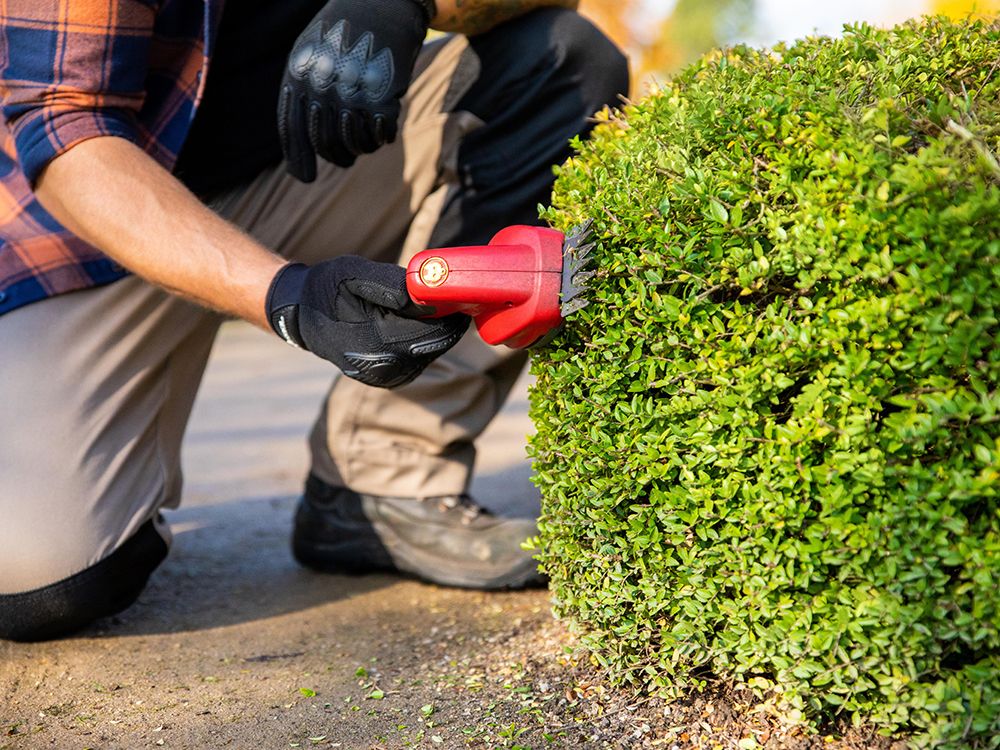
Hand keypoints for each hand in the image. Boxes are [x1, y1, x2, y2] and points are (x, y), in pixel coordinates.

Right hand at [265, 257, 468, 387]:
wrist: (299, 314)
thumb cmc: (328, 288)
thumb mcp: (356, 275)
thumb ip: (394, 287)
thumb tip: (430, 300)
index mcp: (379, 342)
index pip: (435, 333)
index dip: (454, 315)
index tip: (463, 295)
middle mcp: (385, 367)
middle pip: (436, 345)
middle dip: (448, 323)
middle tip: (454, 298)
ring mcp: (385, 377)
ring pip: (428, 353)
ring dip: (435, 332)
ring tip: (431, 308)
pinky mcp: (386, 379)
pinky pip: (416, 360)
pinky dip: (421, 342)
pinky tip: (414, 324)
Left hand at [278, 0, 435, 181]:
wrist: (382, 4)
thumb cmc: (345, 32)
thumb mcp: (312, 55)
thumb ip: (303, 92)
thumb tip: (302, 141)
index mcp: (298, 77)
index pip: (292, 130)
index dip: (298, 158)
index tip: (305, 178)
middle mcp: (321, 89)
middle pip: (325, 144)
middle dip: (337, 156)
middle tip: (346, 158)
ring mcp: (350, 94)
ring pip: (355, 144)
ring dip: (362, 146)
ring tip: (367, 137)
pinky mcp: (380, 98)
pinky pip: (380, 136)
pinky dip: (383, 136)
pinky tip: (385, 126)